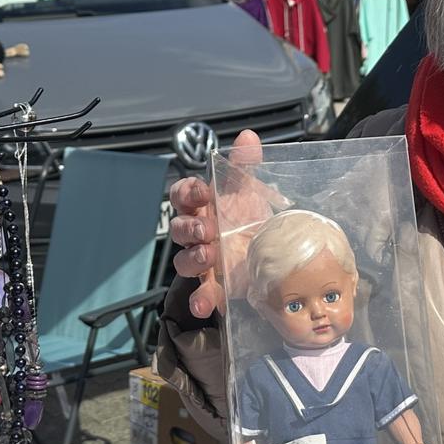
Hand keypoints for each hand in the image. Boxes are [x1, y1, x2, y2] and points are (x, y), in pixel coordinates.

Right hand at [167, 130, 277, 317]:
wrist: (265, 256)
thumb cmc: (247, 219)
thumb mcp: (249, 192)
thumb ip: (245, 167)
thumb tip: (248, 137)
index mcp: (202, 208)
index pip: (182, 195)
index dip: (187, 193)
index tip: (202, 193)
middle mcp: (197, 234)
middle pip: (178, 229)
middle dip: (189, 229)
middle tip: (207, 230)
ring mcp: (203, 261)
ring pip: (183, 261)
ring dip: (193, 259)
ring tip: (210, 256)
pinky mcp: (214, 286)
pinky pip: (200, 295)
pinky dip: (200, 300)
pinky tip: (204, 306)